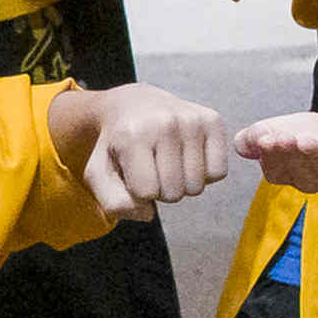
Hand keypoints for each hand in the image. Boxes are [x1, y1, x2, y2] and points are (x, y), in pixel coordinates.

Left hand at [80, 88, 229, 214]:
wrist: (135, 104)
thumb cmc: (118, 144)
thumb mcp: (99, 173)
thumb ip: (113, 202)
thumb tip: (148, 213)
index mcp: (132, 134)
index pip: (146, 193)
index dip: (138, 191)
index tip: (133, 171)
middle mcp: (166, 122)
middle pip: (174, 193)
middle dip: (161, 190)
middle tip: (152, 166)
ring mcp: (193, 120)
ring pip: (197, 187)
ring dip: (182, 183)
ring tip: (168, 161)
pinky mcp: (213, 120)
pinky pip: (218, 173)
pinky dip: (204, 174)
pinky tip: (188, 158)